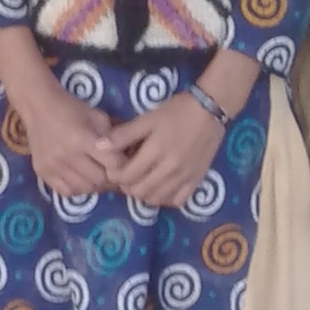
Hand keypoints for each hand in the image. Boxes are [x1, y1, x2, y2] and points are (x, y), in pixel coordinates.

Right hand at [18, 76, 121, 196]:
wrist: (37, 105)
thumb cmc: (71, 108)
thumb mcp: (97, 116)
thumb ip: (113, 137)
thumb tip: (129, 157)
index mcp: (82, 139)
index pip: (113, 164)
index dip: (123, 165)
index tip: (124, 162)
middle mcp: (67, 156)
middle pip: (100, 181)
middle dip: (110, 178)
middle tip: (112, 172)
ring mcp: (53, 167)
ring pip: (84, 189)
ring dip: (95, 185)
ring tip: (98, 176)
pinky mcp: (43, 173)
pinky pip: (66, 192)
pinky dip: (77, 189)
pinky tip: (80, 178)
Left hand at [111, 94, 221, 208]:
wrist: (210, 109)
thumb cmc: (177, 111)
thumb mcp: (147, 118)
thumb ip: (123, 134)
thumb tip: (98, 146)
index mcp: (155, 151)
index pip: (126, 176)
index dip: (115, 175)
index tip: (115, 168)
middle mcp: (170, 168)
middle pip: (140, 191)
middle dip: (127, 186)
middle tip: (127, 175)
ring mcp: (185, 176)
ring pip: (157, 198)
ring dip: (144, 194)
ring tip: (141, 181)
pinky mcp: (197, 180)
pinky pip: (178, 200)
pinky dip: (165, 198)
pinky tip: (161, 188)